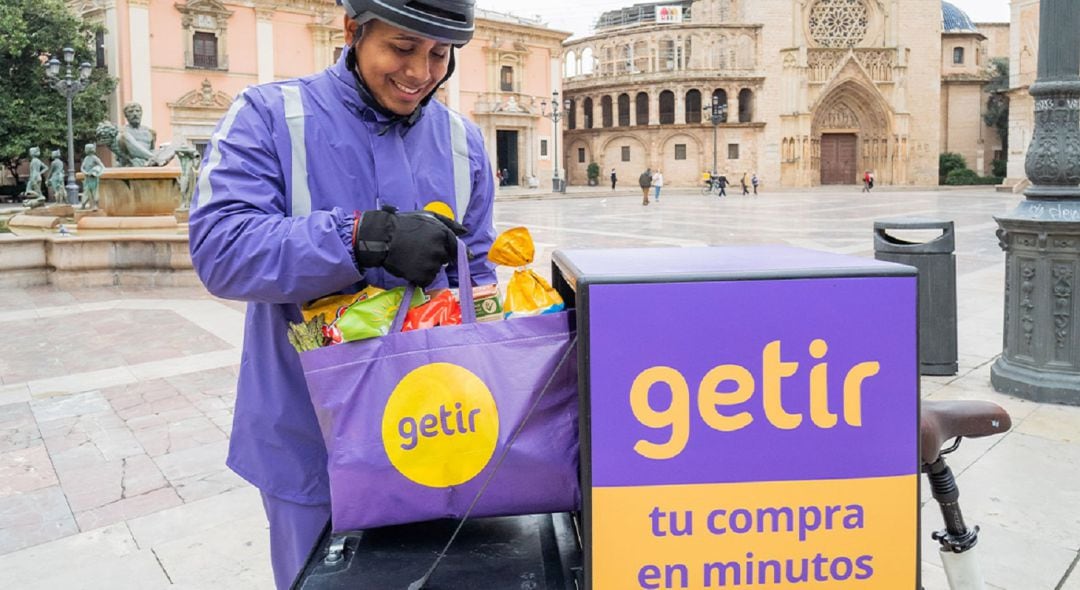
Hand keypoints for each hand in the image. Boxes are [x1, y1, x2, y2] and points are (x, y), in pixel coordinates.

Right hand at [352, 207, 466, 286]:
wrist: (382, 237)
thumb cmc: (404, 224)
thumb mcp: (428, 217)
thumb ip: (449, 223)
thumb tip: (465, 231)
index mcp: (443, 234)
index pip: (456, 247)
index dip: (455, 252)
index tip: (457, 256)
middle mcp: (440, 250)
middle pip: (444, 259)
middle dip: (435, 256)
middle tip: (419, 250)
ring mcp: (431, 264)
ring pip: (435, 270)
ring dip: (427, 266)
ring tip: (412, 256)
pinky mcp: (422, 275)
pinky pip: (426, 279)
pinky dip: (419, 276)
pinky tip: (410, 266)